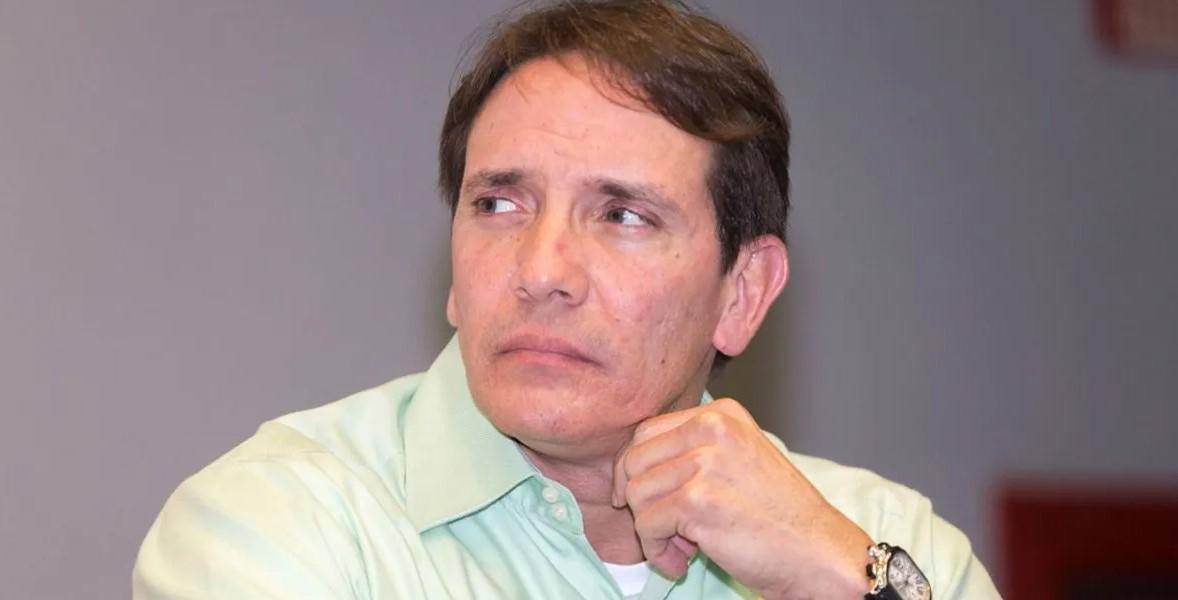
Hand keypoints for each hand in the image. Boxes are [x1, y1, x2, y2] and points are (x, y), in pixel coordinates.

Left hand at [611, 398, 872, 598]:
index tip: (641, 500)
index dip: (634, 470)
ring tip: (681, 549)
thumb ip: (692, 452)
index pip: (647, 432)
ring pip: (636, 494)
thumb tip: (629, 469)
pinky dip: (658, 552)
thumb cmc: (778, 516)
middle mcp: (712, 428)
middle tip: (666, 530)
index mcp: (721, 414)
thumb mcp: (737, 460)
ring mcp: (704, 462)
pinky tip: (683, 562)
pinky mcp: (697, 500)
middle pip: (634, 460)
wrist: (817, 553)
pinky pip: (647, 525)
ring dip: (651, 532)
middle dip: (640, 501)